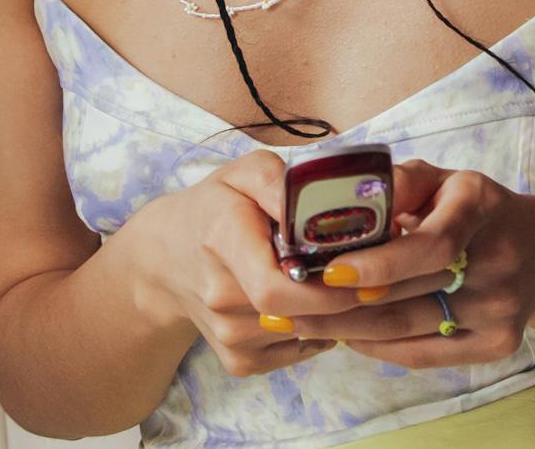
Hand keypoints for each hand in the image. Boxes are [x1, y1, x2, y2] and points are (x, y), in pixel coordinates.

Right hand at [119, 152, 348, 376]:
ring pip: (303, 333)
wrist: (166, 258)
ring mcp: (227, 335)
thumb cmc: (214, 209)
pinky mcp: (237, 361)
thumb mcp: (243, 174)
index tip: (359, 271)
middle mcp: (220, 296)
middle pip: (298, 313)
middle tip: (368, 276)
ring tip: (335, 282)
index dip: (324, 288)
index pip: (274, 288)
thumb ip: (280, 184)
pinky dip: (314, 332)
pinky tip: (310, 303)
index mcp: (223, 241)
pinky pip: (296, 352)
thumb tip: (320, 209)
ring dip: (330, 314)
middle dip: (341, 298)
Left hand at [296, 161, 534, 368]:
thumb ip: (395, 183)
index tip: (329, 272)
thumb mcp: (440, 179)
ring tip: (304, 321)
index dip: (379, 263)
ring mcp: (502, 308)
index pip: (432, 245)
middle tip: (290, 302)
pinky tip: (347, 337)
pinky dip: (379, 347)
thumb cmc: (469, 209)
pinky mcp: (498, 344)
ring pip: (409, 327)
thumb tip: (344, 202)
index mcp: (481, 205)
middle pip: (411, 293)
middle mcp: (500, 259)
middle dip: (342, 302)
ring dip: (349, 328)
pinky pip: (425, 353)